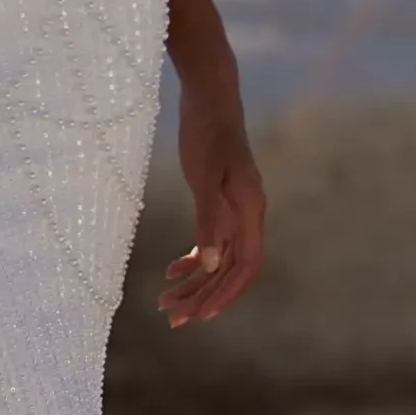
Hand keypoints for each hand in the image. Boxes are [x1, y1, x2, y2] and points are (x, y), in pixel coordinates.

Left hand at [159, 69, 264, 325]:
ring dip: (195, 281)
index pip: (245, 266)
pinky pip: (211, 239)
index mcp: (250, 210)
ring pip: (218, 257)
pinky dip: (192, 258)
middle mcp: (247, 214)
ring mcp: (234, 207)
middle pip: (229, 267)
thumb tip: (212, 265)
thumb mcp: (204, 176)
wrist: (209, 96)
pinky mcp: (218, 199)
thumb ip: (209, 220)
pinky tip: (171, 271)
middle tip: (172, 318)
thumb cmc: (207, 132)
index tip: (201, 316)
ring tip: (165, 303)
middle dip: (203, 295)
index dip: (225, 293)